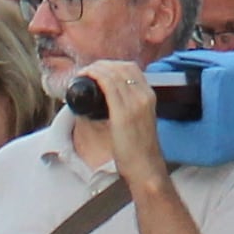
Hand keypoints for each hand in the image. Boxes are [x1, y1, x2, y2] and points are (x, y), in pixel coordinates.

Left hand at [82, 55, 165, 183]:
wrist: (146, 168)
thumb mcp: (141, 122)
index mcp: (150, 96)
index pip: (131, 69)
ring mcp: (135, 103)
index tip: (99, 70)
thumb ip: (132, 109)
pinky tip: (87, 76)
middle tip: (87, 71)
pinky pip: (108, 85)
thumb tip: (113, 105)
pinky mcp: (123, 112)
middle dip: (102, 65)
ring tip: (83, 74)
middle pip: (121, 67)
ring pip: (113, 73)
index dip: (113, 65)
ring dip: (95, 69)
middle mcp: (144, 96)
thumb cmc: (140, 150)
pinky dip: (96, 76)